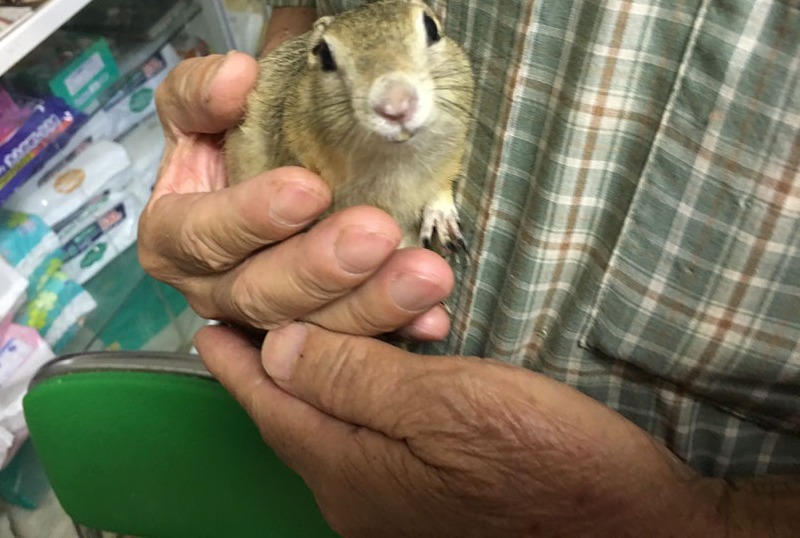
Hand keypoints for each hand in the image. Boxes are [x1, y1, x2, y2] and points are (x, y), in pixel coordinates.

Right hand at [138, 53, 452, 338]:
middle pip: (258, 294)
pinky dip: (397, 327)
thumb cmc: (231, 139)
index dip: (249, 216)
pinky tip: (432, 316)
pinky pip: (352, 344)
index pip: (198, 234)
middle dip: (319, 268)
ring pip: (311, 330)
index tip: (308, 188)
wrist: (271, 166)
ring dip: (371, 304)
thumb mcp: (202, 105)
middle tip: (375, 233)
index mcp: (173, 235)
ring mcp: (264, 319)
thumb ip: (202, 89)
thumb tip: (234, 78)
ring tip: (424, 274)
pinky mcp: (311, 334)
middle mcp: (214, 286)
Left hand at [196, 322, 729, 536]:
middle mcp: (357, 496)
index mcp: (349, 470)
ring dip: (316, 380)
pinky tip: (373, 371)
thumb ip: (355, 379)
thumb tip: (277, 346)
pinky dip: (359, 398)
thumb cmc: (545, 464)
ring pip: (332, 429)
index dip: (236, 362)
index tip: (207, 325)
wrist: (633, 528)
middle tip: (251, 322)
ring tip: (303, 336)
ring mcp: (392, 506)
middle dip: (270, 369)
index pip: (272, 404)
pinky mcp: (429, 500)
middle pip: (295, 421)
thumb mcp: (445, 407)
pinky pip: (369, 441)